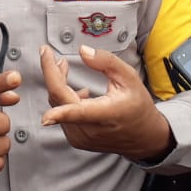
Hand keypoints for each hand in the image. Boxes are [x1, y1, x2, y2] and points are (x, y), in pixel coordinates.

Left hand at [39, 45, 172, 161]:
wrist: (144, 136)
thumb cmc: (138, 106)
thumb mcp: (129, 77)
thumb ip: (106, 61)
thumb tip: (83, 51)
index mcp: (106, 114)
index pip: (77, 113)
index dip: (59, 112)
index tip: (45, 116)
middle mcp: (91, 130)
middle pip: (59, 99)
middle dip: (52, 73)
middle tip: (51, 54)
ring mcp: (82, 138)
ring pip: (57, 106)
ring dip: (57, 84)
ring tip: (64, 67)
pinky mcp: (77, 140)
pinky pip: (61, 114)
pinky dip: (62, 98)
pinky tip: (76, 91)